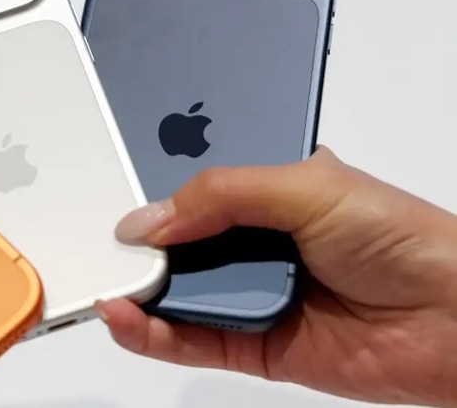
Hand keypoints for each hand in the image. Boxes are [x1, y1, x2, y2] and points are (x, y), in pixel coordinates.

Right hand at [96, 147, 456, 407]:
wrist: (456, 322)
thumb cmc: (406, 241)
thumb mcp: (306, 187)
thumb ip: (220, 195)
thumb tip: (149, 218)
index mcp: (267, 190)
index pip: (193, 183)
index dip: (154, 183)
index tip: (114, 184)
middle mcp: (254, 242)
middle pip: (176, 240)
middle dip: (138, 240)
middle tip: (106, 239)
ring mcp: (249, 295)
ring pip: (174, 292)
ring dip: (137, 286)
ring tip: (108, 277)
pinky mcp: (249, 346)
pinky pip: (185, 341)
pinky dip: (149, 332)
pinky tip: (125, 315)